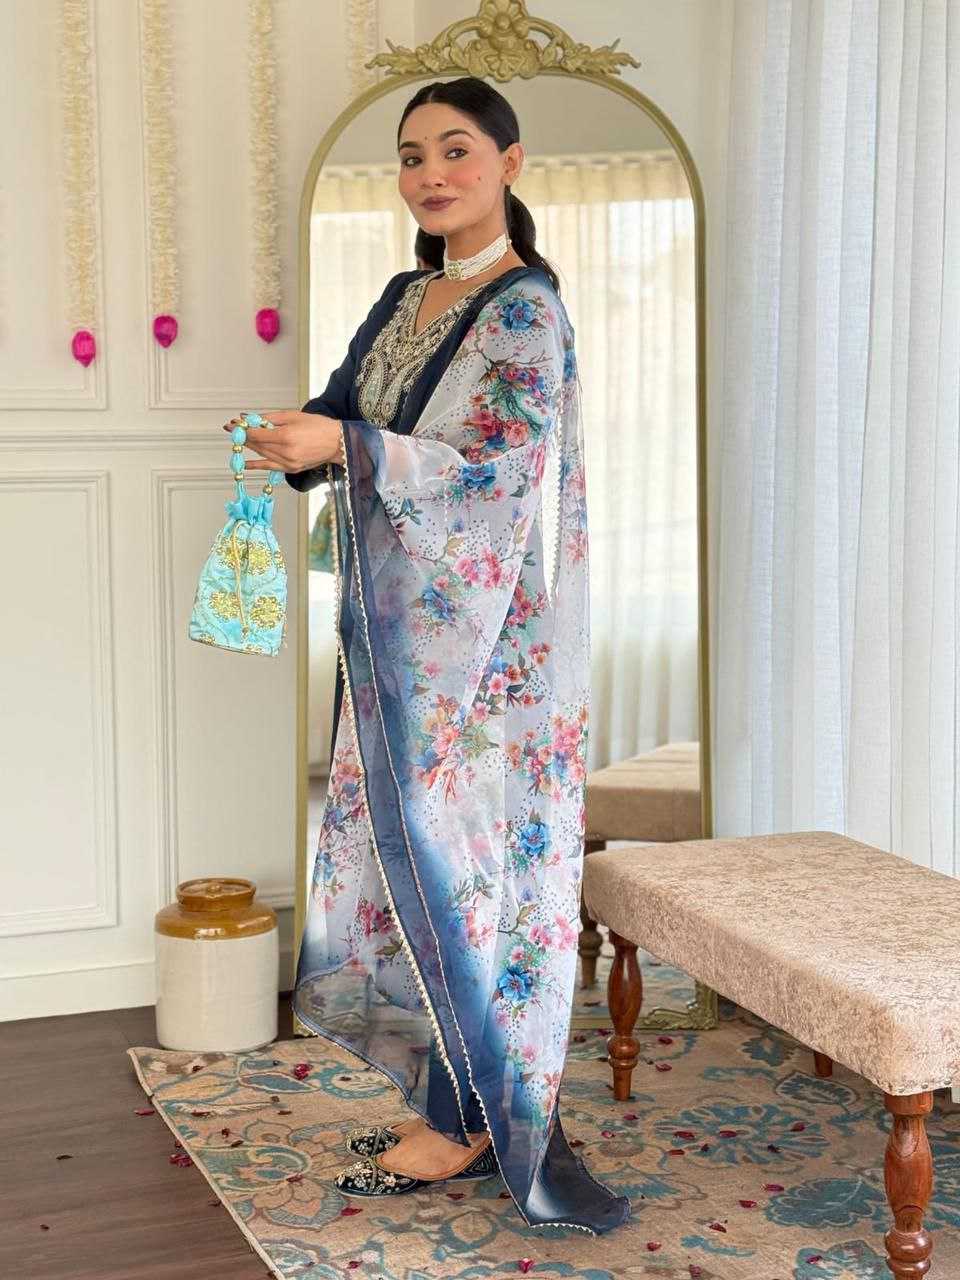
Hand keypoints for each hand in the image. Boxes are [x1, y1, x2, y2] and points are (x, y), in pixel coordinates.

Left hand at [221, 410, 344, 471]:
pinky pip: (270, 467)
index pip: (256, 434)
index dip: (242, 429)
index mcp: (286, 436)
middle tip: (231, 430)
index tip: (231, 424)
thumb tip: (248, 418)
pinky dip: (257, 465)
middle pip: (257, 445)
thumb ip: (269, 418)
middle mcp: (286, 452)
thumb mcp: (292, 416)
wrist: (337, 442)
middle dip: (242, 436)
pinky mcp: (292, 469)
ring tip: (239, 440)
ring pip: (262, 455)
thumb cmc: (318, 425)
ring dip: (249, 447)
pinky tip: (246, 464)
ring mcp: (289, 462)